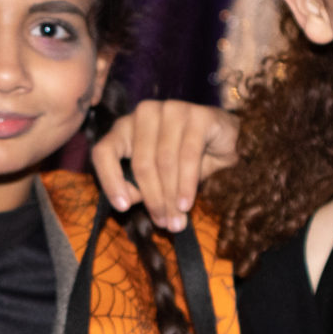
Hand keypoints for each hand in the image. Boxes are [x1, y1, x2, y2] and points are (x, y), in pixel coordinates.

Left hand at [93, 101, 240, 231]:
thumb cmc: (187, 162)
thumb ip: (138, 187)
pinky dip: (186, 184)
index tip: (122, 207)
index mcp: (125, 127)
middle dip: (153, 198)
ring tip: (177, 220)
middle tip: (164, 224)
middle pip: (140, 163)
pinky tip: (186, 203)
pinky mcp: (197, 114)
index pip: (104, 151)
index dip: (109, 181)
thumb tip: (126, 202)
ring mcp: (171, 109)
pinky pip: (188, 155)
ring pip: (164, 161)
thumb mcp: (158, 179)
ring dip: (170, 196)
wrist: (228, 144)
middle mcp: (144, 113)